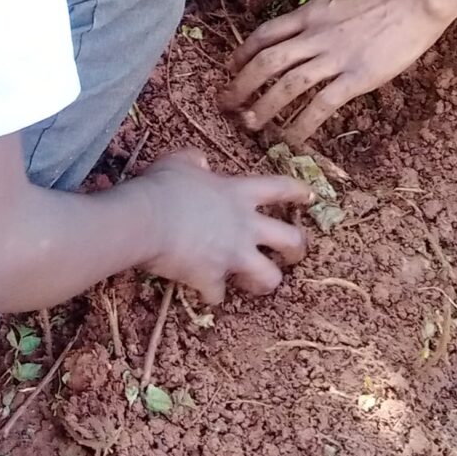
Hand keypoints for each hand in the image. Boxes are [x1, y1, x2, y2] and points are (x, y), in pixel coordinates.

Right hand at [136, 149, 310, 303]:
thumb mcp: (180, 160)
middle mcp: (244, 225)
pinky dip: (212, 294)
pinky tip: (204, 291)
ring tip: (254, 282)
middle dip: (298, 250)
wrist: (146, 219)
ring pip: (269, 277)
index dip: (299, 192)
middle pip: (291, 240)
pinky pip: (218, 296)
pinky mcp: (212, 279)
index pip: (281, 188)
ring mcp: (232, 255)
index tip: (310, 197)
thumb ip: (196, 160)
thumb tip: (202, 162)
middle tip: (293, 254)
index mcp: (239, 193)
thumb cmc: (163, 185)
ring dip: (264, 281)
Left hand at [223, 0, 456, 143]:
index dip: (243, 53)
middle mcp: (315, 34)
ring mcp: (335, 56)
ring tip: (250, 124)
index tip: (231, 68)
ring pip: (288, 84)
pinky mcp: (357, 77)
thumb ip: (320, 12)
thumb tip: (308, 23)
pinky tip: (292, 138)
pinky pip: (322, 104)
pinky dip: (303, 124)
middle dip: (242, 84)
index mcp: (311, 12)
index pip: (266, 34)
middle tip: (226, 103)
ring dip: (265, 106)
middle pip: (267, 61)